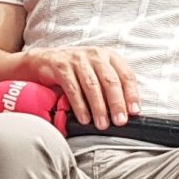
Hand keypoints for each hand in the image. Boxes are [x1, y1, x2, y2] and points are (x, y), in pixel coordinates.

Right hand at [22, 45, 140, 127]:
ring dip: (98, 107)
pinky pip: (73, 88)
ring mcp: (77, 59)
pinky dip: (79, 106)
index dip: (131, 94)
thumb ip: (111, 87)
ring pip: (92, 86)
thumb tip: (126, 111)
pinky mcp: (61, 66)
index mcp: (108, 56)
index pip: (126, 75)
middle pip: (110, 81)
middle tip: (120, 121)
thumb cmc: (76, 70)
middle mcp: (95, 55)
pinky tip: (84, 118)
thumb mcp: (97, 72)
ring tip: (102, 124)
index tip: (134, 111)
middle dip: (116, 103)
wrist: (44, 61)